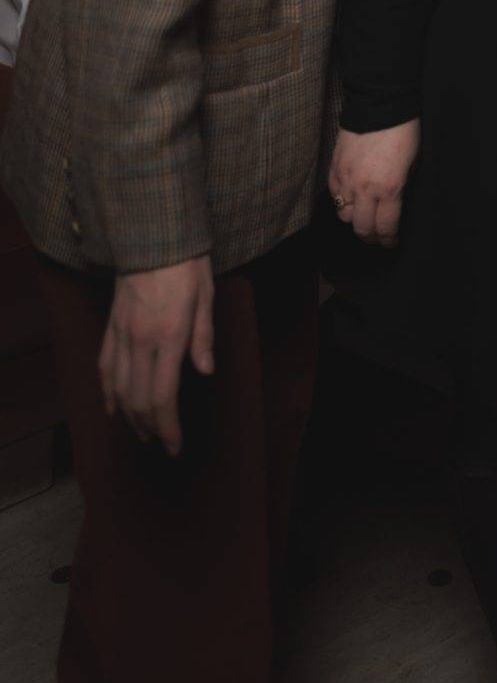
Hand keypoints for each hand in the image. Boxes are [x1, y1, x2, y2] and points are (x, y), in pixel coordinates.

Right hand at [98, 255, 215, 456]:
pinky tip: (112, 407)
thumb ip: (203, 336)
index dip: (168, 428)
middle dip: (150, 428)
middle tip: (162, 444)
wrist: (152, 235)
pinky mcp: (111, 326)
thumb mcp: (205, 295)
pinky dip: (107, 392)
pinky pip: (104, 367)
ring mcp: (121, 334)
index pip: (163, 396)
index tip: (174, 446)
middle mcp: (140, 340)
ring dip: (129, 416)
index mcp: (169, 334)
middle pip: (139, 399)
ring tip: (142, 432)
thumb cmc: (186, 262)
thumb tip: (205, 372)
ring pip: (118, 389)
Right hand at [329, 121, 419, 245]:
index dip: (389, 240)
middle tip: (378, 237)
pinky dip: (342, 200)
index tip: (392, 243)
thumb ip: (402, 188)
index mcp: (389, 189)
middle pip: (362, 228)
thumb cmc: (404, 130)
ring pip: (344, 214)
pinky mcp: (335, 167)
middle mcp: (364, 189)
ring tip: (364, 216)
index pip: (385, 228)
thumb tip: (397, 204)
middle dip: (371, 237)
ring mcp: (346, 178)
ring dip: (355, 219)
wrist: (381, 101)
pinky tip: (351, 197)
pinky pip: (334, 194)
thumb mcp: (413, 163)